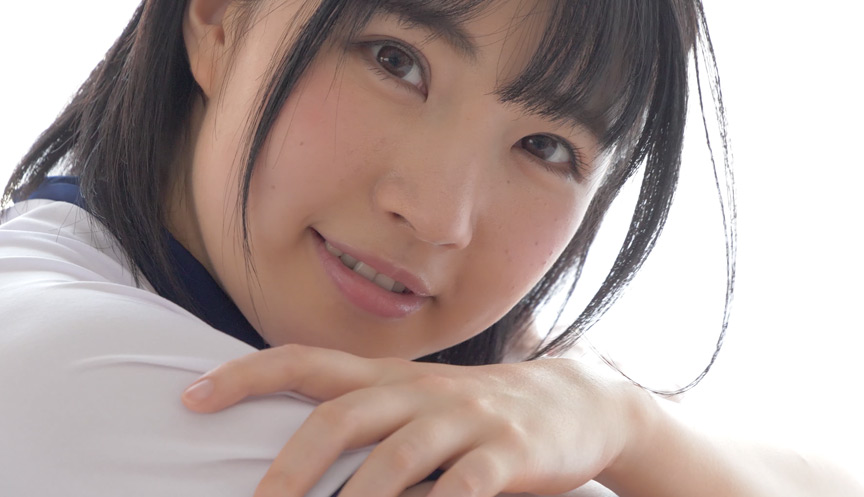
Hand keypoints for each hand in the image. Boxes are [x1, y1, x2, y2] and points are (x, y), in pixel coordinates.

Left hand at [181, 344, 647, 496]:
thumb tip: (293, 452)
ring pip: (398, 456)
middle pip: (341, 417)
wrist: (579, 400)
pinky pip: (467, 483)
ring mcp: (466, 419)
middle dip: (290, 466)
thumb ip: (367, 415)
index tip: (190, 395)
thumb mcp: (420, 400)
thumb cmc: (480, 409)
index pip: (306, 362)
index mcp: (391, 378)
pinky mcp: (509, 451)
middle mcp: (420, 391)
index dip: (246, 374)